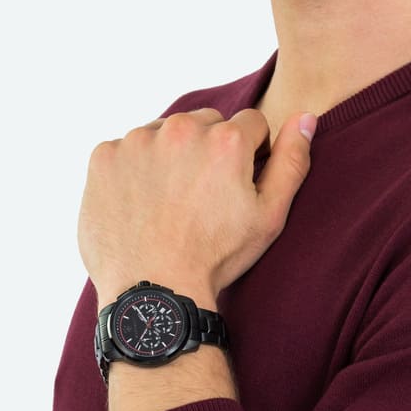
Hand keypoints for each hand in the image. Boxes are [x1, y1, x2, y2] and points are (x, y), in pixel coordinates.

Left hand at [78, 107, 315, 308]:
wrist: (154, 294)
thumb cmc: (215, 257)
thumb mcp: (269, 216)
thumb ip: (292, 160)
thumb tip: (306, 117)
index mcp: (225, 140)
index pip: (250, 124)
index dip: (251, 154)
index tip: (236, 185)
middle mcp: (181, 130)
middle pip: (207, 123)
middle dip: (210, 149)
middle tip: (202, 196)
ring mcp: (137, 141)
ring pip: (166, 132)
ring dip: (171, 155)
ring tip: (171, 201)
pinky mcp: (104, 157)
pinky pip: (126, 149)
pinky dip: (134, 169)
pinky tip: (141, 203)